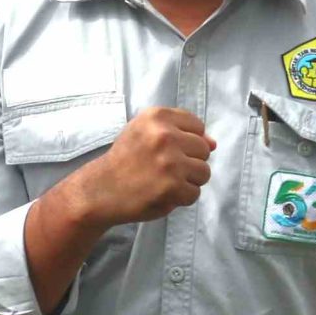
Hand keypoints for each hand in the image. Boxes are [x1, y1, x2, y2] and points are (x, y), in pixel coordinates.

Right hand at [66, 108, 214, 229]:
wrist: (101, 189)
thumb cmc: (126, 159)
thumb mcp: (146, 133)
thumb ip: (181, 133)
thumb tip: (214, 143)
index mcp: (158, 117)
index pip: (198, 126)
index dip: (187, 141)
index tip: (168, 150)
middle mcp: (165, 135)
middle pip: (204, 150)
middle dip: (189, 162)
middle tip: (165, 169)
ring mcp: (170, 162)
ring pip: (204, 172)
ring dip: (188, 181)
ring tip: (165, 181)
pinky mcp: (172, 187)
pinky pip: (195, 193)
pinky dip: (181, 198)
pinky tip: (162, 193)